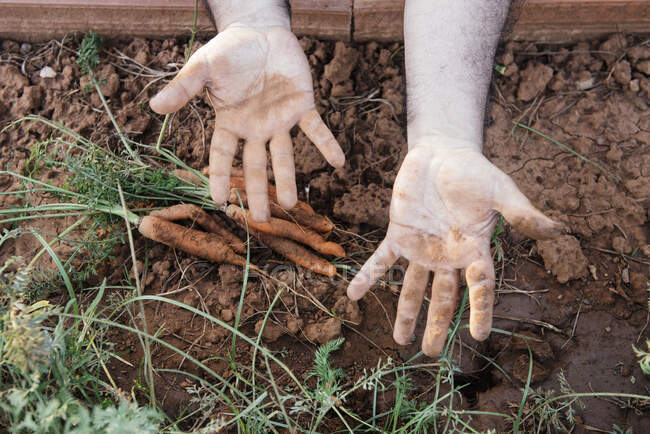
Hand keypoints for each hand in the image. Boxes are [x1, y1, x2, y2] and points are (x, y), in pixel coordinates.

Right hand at [150, 26, 344, 221]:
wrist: (259, 31)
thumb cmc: (228, 52)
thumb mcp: (202, 68)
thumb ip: (183, 89)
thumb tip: (153, 106)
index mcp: (231, 123)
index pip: (223, 156)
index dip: (222, 177)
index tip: (220, 201)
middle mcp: (256, 128)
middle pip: (256, 166)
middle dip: (259, 192)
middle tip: (261, 220)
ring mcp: (280, 120)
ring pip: (284, 155)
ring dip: (289, 178)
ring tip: (292, 204)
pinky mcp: (302, 106)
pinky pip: (317, 129)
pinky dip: (328, 144)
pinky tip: (339, 163)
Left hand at [346, 139, 562, 355]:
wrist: (443, 154)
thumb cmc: (475, 173)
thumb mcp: (501, 191)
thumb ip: (522, 214)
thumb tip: (558, 229)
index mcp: (473, 250)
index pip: (480, 287)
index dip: (480, 310)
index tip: (480, 335)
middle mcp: (446, 256)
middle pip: (442, 298)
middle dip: (436, 325)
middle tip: (430, 353)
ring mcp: (420, 248)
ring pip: (411, 288)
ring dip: (405, 314)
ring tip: (399, 340)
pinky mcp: (398, 235)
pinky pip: (381, 260)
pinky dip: (367, 277)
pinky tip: (353, 295)